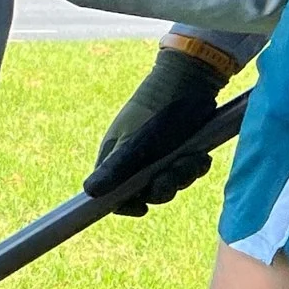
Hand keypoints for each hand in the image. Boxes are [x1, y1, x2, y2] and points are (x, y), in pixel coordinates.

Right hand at [88, 46, 229, 214]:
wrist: (189, 81)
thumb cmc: (156, 112)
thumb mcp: (135, 143)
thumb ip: (115, 169)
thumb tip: (89, 192)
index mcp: (115, 158)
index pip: (113, 194)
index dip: (126, 204)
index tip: (143, 207)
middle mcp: (134, 159)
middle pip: (146, 192)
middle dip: (164, 187)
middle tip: (175, 173)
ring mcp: (158, 154)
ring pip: (170, 182)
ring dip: (183, 175)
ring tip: (191, 158)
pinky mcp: (179, 149)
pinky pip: (187, 170)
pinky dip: (195, 166)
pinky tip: (199, 154)